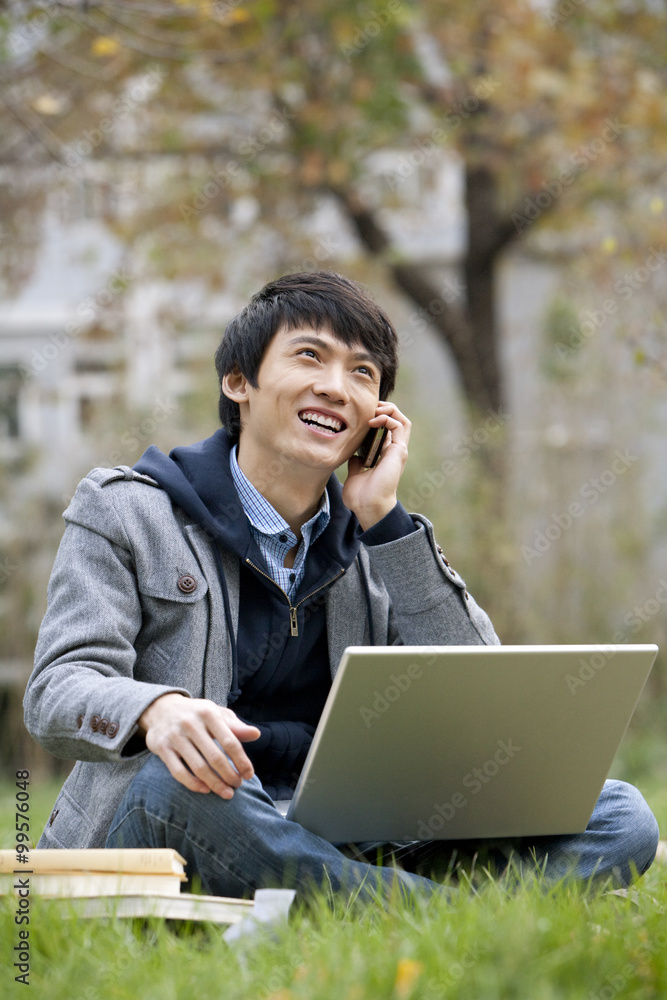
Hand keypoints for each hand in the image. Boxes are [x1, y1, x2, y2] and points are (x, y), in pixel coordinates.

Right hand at [138, 693, 260, 797]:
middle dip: (229, 775)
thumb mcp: (216, 714)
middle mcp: (191, 723)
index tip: (249, 775)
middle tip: (238, 785)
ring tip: (227, 792)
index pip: (230, 741)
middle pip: (215, 757)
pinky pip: (178, 772)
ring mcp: (175, 736)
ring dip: (215, 783)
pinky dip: (193, 784)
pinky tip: (206, 790)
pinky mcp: (162, 748)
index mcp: (208, 713)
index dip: (241, 761)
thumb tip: (256, 734)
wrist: (161, 708)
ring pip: (198, 767)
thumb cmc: (197, 714)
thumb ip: (235, 726)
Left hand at [341, 401, 410, 529]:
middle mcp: (394, 451)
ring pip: (402, 420)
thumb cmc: (361, 496)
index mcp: (385, 455)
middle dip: (385, 409)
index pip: (388, 429)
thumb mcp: (355, 475)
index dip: (378, 417)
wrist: (368, 507)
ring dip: (389, 410)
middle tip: (369, 408)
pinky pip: (399, 426)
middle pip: (398, 420)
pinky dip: (387, 418)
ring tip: (374, 410)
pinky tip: (373, 421)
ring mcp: (398, 450)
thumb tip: (353, 456)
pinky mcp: (399, 451)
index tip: (362, 414)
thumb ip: (356, 464)